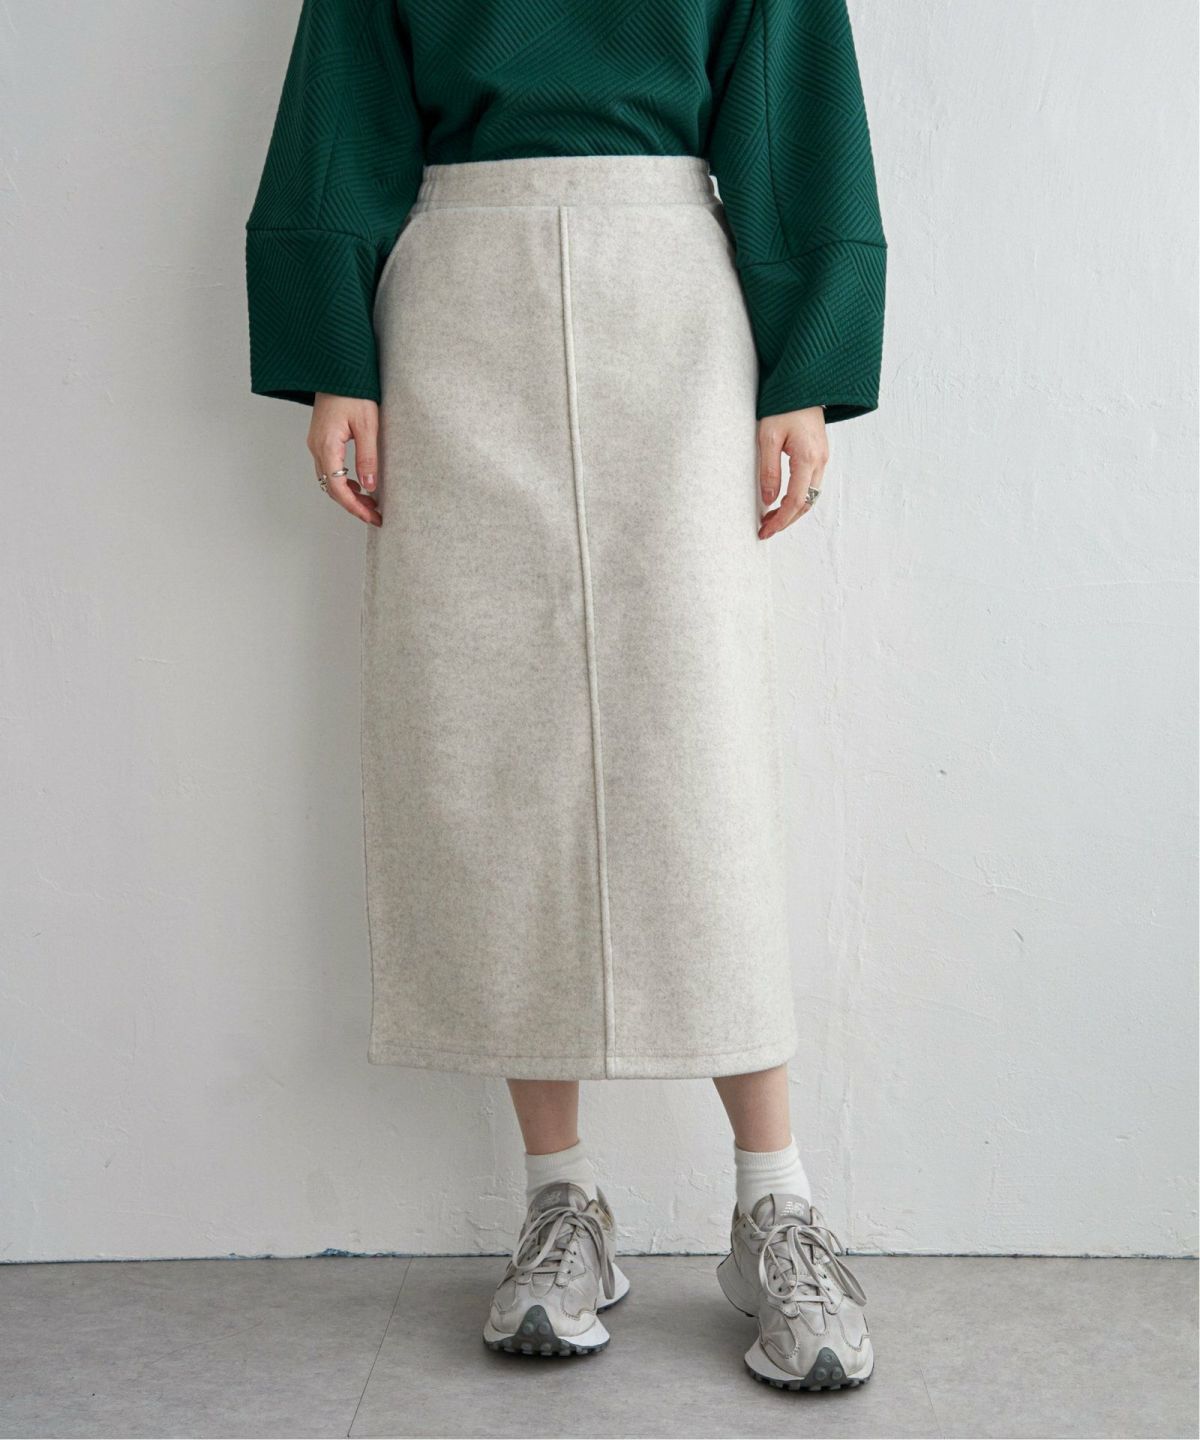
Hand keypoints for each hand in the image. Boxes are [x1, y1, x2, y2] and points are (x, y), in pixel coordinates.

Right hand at [308, 394, 382, 525]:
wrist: (336, 367)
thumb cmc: (353, 391)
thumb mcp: (368, 425)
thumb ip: (368, 458)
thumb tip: (369, 487)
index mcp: (326, 446)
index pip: (338, 488)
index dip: (355, 507)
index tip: (372, 517)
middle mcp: (316, 447)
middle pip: (331, 488)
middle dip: (353, 505)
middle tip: (375, 515)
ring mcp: (316, 443)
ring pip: (329, 480)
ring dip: (348, 494)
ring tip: (370, 502)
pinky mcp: (321, 439)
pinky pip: (329, 468)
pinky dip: (343, 481)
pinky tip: (359, 483)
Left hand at [756, 406, 827, 539]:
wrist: (802, 382)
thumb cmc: (782, 405)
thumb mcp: (767, 437)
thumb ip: (769, 470)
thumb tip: (769, 500)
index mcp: (808, 458)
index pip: (796, 501)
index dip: (780, 521)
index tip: (764, 531)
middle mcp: (820, 461)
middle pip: (806, 503)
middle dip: (786, 520)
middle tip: (765, 529)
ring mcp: (823, 457)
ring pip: (811, 495)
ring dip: (792, 511)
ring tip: (770, 518)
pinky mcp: (820, 453)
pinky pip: (812, 484)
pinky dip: (798, 498)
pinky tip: (782, 500)